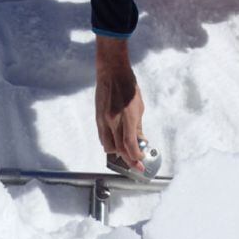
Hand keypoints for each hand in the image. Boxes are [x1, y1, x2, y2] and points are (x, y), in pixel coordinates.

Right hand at [95, 36, 144, 171]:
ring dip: (118, 153)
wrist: (111, 72)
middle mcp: (113, 121)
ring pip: (108, 146)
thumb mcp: (139, 106)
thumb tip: (140, 141)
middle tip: (137, 166)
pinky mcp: (97, 118)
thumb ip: (138, 126)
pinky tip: (116, 144)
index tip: (141, 162)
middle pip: (119, 149)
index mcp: (126, 117)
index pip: (129, 145)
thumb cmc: (128, 86)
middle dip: (129, 160)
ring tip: (127, 154)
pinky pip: (102, 137)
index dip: (135, 157)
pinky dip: (110, 144)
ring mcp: (103, 120)